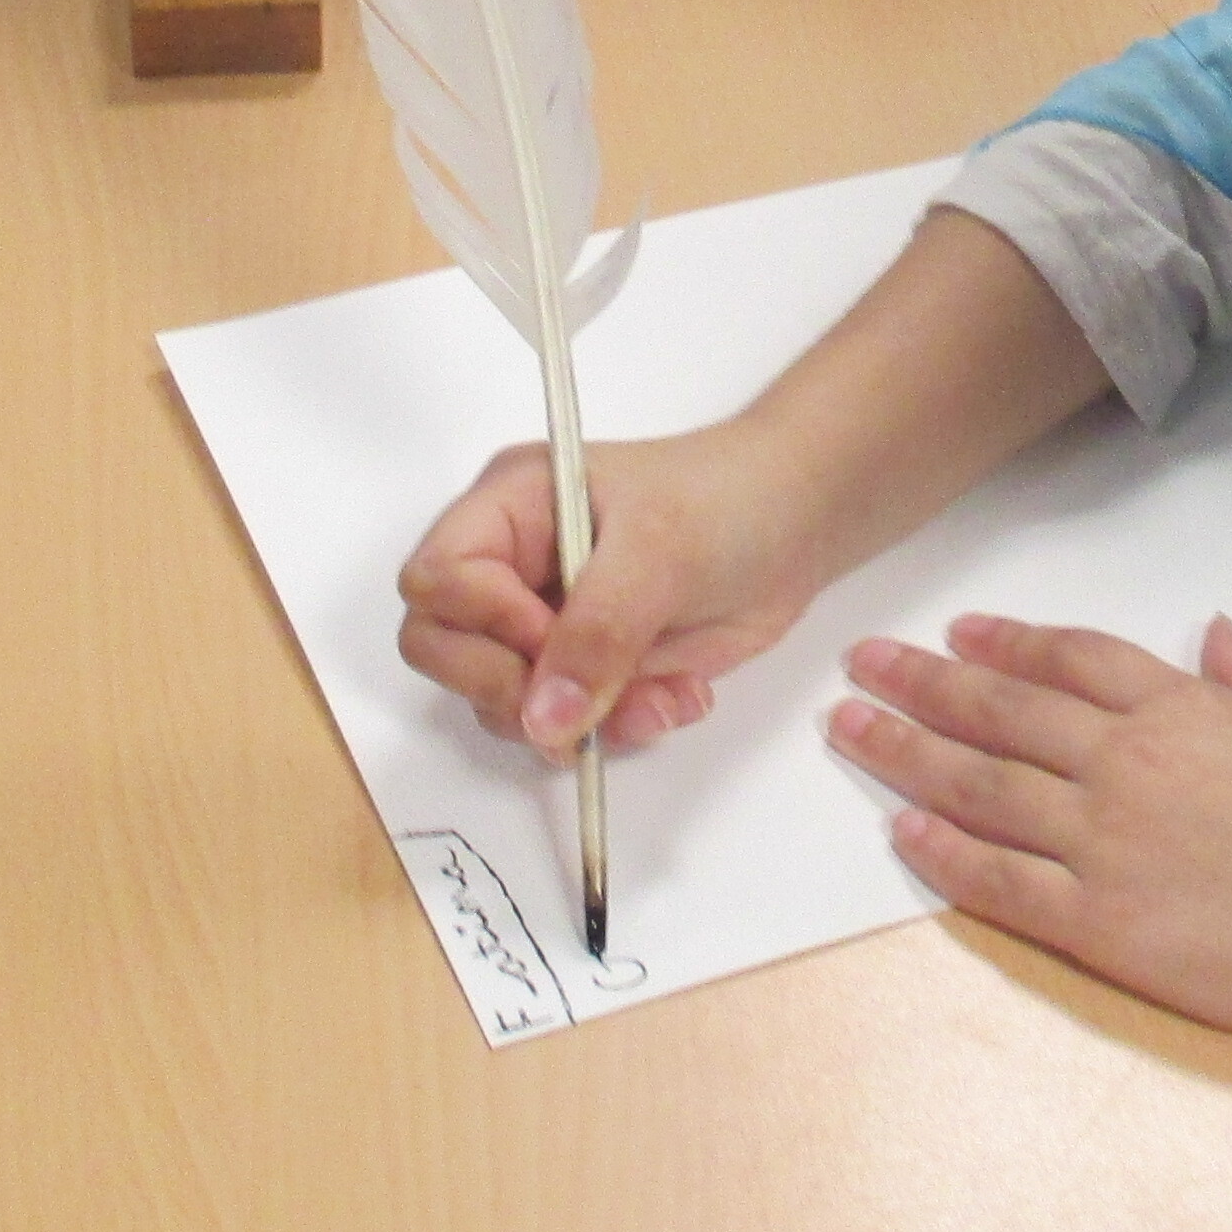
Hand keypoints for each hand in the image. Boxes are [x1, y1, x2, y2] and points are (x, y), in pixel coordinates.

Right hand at [398, 422, 833, 758]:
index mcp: (508, 507)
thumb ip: (597, 632)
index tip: (552, 639)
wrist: (796, 525)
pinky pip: (564, 727)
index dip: (484, 625)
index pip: (436, 581)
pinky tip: (677, 698)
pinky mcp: (586, 669)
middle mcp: (510, 567)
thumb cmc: (725, 502)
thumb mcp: (659, 551)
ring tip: (658, 696)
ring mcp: (544, 623)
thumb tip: (541, 719)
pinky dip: (617, 730)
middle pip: (443, 651)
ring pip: (503, 704)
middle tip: (584, 701)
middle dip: (513, 691)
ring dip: (579, 722)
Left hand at [830, 614, 1231, 1050]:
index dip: (1005, 644)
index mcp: (1179, 711)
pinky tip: (901, 833)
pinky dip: (943, 856)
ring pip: (982, 787)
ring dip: (907, 755)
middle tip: (863, 664)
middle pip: (1001, 711)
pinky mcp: (1099, 922)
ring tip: (852, 729)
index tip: (956, 633)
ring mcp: (1105, 842)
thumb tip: (1217, 631)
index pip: (1069, 660)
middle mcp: (1127, 763)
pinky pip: (1000, 882)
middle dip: (922, 683)